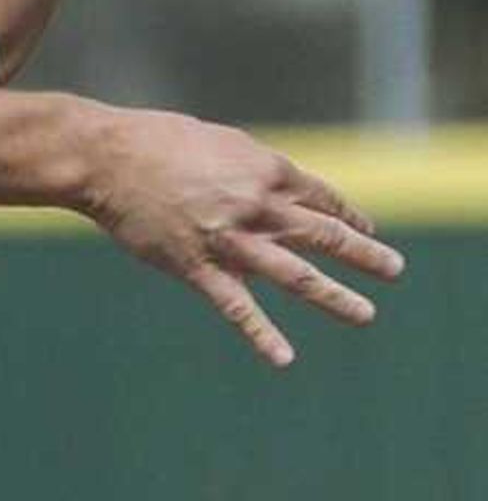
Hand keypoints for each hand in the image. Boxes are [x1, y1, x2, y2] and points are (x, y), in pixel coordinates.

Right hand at [79, 106, 406, 368]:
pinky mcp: (197, 266)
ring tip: (365, 315)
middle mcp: (257, 206)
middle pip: (323, 234)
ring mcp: (230, 240)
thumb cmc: (158, 142)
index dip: (347, 214)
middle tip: (395, 269)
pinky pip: (237, 307)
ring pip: (295, 275)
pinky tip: (284, 359)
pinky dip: (261, 334)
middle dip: (364, 254)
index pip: (320, 197)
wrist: (107, 158)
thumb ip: (254, 169)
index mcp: (265, 170)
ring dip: (334, 297)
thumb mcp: (220, 143)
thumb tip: (278, 191)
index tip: (366, 228)